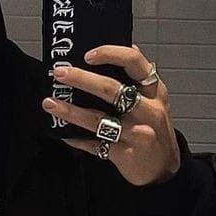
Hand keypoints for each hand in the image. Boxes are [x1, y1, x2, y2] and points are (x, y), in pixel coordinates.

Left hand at [41, 44, 180, 186]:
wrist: (166, 168)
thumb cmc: (155, 129)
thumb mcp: (156, 100)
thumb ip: (139, 78)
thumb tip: (124, 46)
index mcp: (154, 91)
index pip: (134, 63)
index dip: (110, 54)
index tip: (87, 54)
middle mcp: (148, 110)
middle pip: (111, 89)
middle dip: (81, 79)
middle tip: (59, 73)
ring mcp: (137, 133)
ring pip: (98, 119)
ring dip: (70, 111)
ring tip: (49, 103)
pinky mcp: (125, 154)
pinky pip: (95, 144)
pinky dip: (76, 139)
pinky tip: (62, 134)